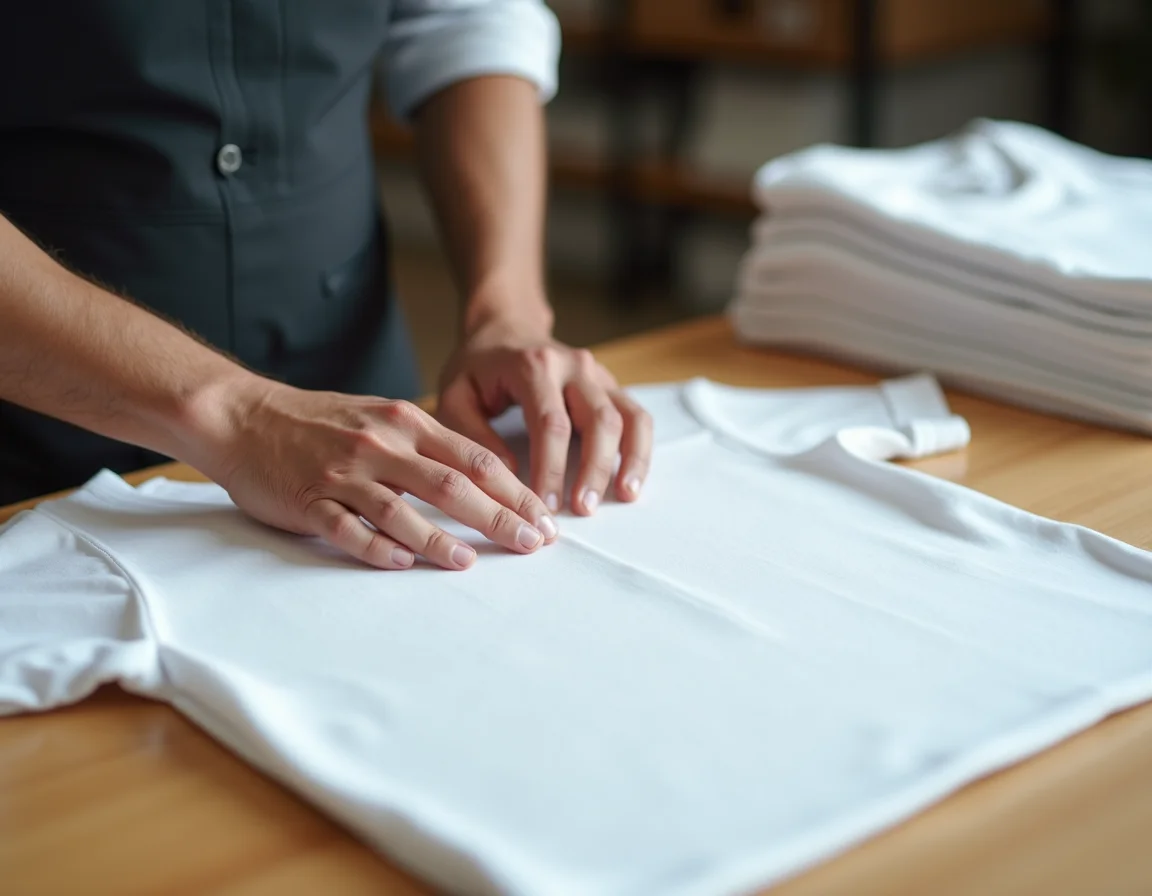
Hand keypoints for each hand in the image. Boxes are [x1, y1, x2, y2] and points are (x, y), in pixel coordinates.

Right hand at [193, 377, 559, 569]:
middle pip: (450, 484)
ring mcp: (343, 474)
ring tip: (470, 561)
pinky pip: (346, 528)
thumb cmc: (320, 421)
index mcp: (405, 423)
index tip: (543, 518)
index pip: (474, 459)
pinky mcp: (309, 501)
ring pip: (400, 510)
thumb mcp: (382, 418)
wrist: (244, 416)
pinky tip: (400, 563)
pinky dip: (374, 547)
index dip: (514, 490)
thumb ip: (428, 444)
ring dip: (438, 539)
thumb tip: (484, 477)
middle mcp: (381, 446)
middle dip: (496, 516)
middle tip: (531, 544)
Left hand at [436, 316, 652, 515]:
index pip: (550, 422)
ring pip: (627, 417)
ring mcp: (598, 374)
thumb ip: (474, 433)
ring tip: (624, 496)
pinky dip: (641, 450)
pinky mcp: (610, 386)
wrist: (506, 328)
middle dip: (594, 468)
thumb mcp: (455, 394)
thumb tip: (509, 473)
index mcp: (533, 366)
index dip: (551, 467)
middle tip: (584, 509)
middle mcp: (573, 366)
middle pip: (597, 419)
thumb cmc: (478, 367)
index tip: (546, 505)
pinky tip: (632, 481)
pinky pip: (637, 417)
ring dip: (628, 460)